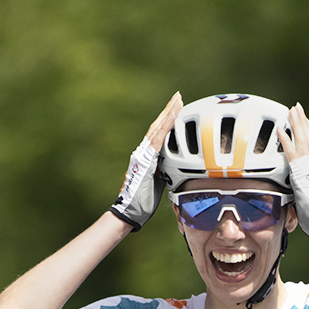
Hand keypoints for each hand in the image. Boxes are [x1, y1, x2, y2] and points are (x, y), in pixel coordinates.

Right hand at [109, 91, 182, 230]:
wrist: (129, 211)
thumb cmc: (142, 202)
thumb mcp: (158, 183)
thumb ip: (164, 172)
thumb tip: (174, 170)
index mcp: (147, 157)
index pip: (159, 134)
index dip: (167, 120)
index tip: (177, 108)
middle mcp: (143, 152)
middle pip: (158, 126)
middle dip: (169, 111)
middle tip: (178, 97)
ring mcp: (143, 154)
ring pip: (158, 128)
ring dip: (169, 113)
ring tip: (178, 100)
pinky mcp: (146, 159)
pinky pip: (158, 139)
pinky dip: (166, 126)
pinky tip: (173, 116)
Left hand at [278, 103, 308, 242]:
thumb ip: (303, 192)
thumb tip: (297, 199)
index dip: (308, 131)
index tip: (304, 121)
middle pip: (308, 136)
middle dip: (302, 121)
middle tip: (296, 108)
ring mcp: (307, 165)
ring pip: (301, 138)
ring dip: (296, 123)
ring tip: (291, 110)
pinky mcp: (298, 169)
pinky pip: (290, 150)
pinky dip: (285, 139)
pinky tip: (280, 128)